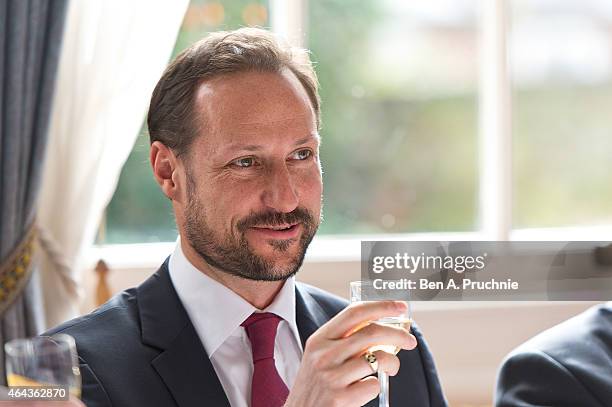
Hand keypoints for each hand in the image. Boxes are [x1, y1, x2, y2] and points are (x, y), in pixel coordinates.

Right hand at [285, 301, 416, 406]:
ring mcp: (332, 377)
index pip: (354, 313)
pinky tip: (367, 388)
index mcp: (319, 340)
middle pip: (371, 333)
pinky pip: (374, 385)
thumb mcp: (319, 356)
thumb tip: (378, 325)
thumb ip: (342, 341)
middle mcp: (324, 355)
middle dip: (398, 334)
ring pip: (378, 358)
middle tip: (410, 340)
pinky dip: (377, 385)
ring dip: (393, 362)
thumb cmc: (315, 385)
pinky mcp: (341, 398)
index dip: (381, 307)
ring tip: (392, 368)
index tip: (400, 307)